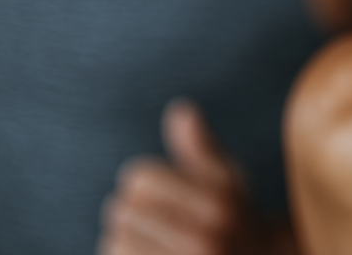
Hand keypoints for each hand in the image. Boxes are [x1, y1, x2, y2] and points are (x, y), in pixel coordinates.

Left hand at [99, 100, 289, 254]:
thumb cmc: (235, 218)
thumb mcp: (227, 180)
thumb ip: (203, 147)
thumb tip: (182, 110)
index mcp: (218, 205)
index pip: (139, 178)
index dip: (148, 182)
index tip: (166, 194)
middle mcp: (204, 240)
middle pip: (123, 209)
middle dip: (136, 213)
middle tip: (160, 222)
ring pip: (116, 240)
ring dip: (126, 240)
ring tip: (154, 243)